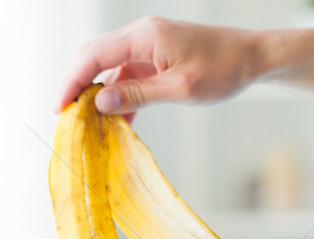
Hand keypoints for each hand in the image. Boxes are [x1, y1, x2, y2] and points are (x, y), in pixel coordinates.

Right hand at [55, 16, 313, 114]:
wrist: (253, 57)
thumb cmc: (224, 70)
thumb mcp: (180, 89)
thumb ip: (139, 95)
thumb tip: (101, 103)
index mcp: (145, 37)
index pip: (93, 56)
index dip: (71, 83)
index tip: (59, 109)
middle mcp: (142, 35)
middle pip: (95, 58)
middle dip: (78, 88)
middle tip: (68, 120)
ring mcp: (149, 45)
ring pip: (111, 69)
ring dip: (101, 96)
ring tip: (92, 127)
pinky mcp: (157, 56)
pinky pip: (129, 75)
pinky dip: (121, 96)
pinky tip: (120, 122)